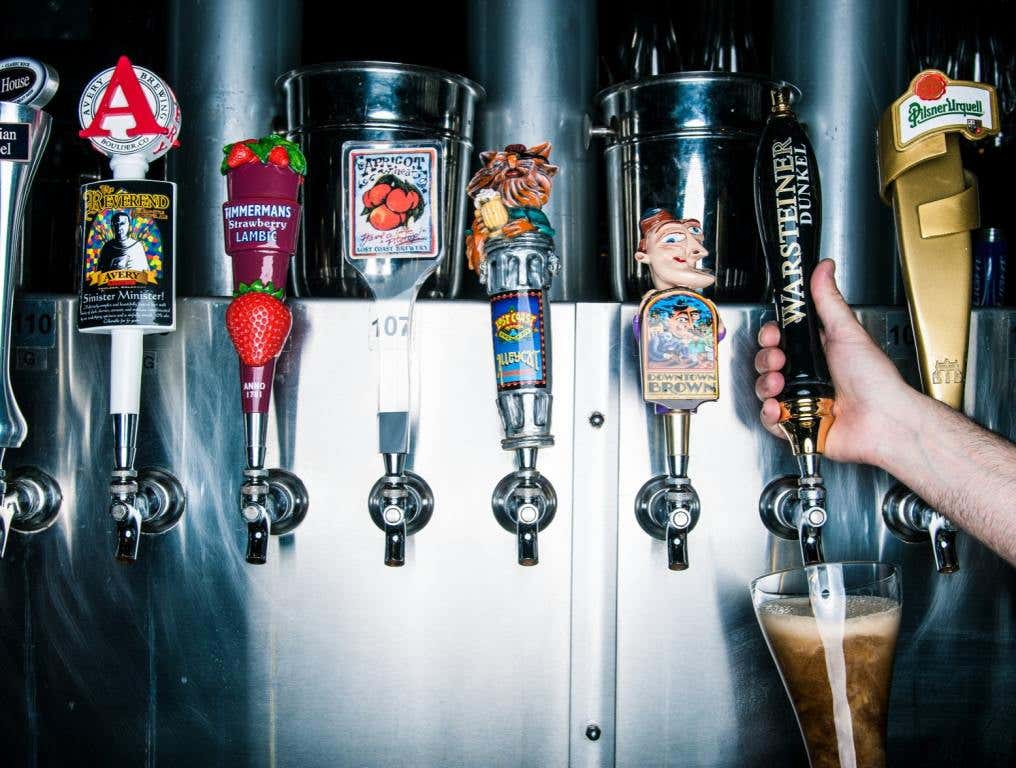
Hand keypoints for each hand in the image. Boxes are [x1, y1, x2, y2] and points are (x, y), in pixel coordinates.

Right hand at [754, 259, 919, 467]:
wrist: (884, 420)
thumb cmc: (875, 381)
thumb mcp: (847, 332)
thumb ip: (829, 301)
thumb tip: (824, 268)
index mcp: (817, 354)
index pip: (782, 340)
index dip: (772, 336)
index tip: (774, 333)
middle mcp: (807, 377)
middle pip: (768, 363)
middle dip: (767, 359)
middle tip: (780, 359)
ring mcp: (800, 401)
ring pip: (764, 390)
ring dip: (766, 384)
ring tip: (780, 383)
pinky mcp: (797, 425)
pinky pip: (769, 419)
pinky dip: (769, 413)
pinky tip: (779, 406)